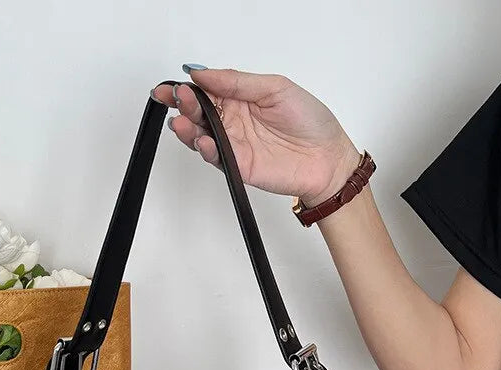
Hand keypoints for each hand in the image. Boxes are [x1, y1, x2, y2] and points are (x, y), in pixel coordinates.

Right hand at [152, 67, 360, 206]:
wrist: (328, 157)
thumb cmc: (310, 121)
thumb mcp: (275, 87)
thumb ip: (238, 81)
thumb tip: (203, 73)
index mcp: (240, 98)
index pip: (205, 90)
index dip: (187, 88)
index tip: (172, 86)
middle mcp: (233, 121)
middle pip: (198, 112)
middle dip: (182, 105)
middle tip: (176, 98)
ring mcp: (234, 144)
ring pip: (200, 136)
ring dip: (188, 128)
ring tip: (183, 121)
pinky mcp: (238, 166)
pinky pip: (216, 157)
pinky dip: (206, 150)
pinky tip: (202, 140)